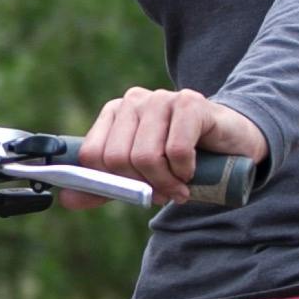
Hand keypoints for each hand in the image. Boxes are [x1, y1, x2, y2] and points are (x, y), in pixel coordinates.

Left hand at [76, 87, 267, 209]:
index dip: (112, 183)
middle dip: (141, 185)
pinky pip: (176, 149)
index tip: (136, 192)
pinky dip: (185, 170)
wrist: (231, 144)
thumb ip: (105, 187)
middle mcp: (134, 101)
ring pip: (145, 156)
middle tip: (163, 192)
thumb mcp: (139, 176)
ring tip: (180, 183)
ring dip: (166, 182)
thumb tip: (66, 200)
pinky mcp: (190, 102)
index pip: (92, 155)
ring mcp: (162, 98)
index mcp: (115, 113)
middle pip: (116, 159)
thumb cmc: (182, 160)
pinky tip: (193, 169)